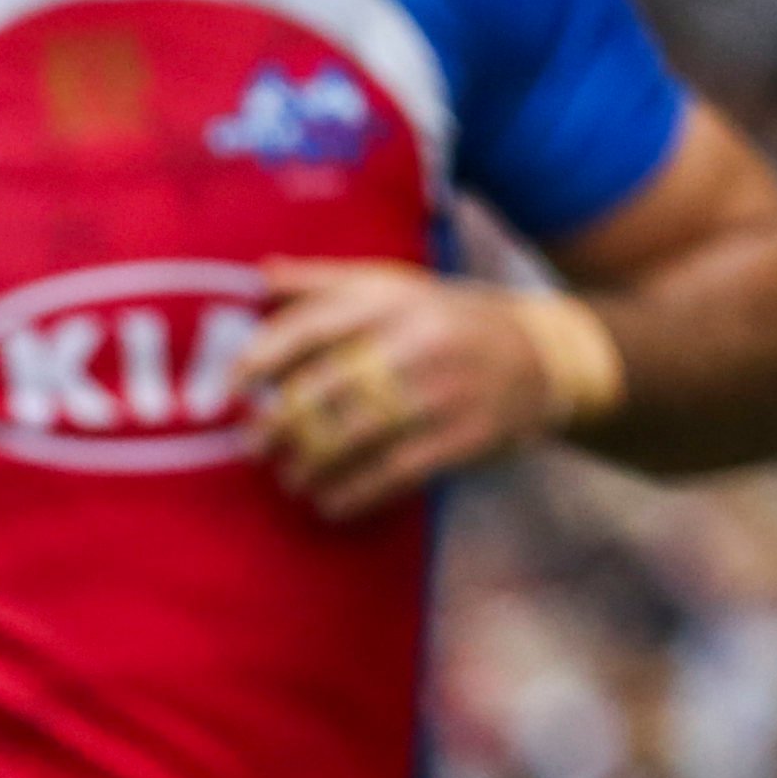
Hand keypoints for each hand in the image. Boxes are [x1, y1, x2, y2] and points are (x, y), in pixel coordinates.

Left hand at [237, 258, 566, 519]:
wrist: (545, 355)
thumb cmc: (447, 318)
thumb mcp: (396, 286)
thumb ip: (326, 283)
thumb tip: (259, 274)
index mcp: (393, 300)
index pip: (312, 326)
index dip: (263, 358)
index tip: (231, 388)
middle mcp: (416, 341)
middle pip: (326, 388)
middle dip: (278, 423)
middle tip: (253, 445)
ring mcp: (442, 392)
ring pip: (355, 436)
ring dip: (309, 465)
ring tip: (288, 478)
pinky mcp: (463, 437)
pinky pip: (393, 472)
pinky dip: (352, 493)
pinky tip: (328, 502)